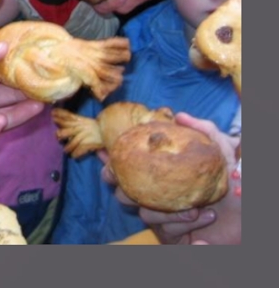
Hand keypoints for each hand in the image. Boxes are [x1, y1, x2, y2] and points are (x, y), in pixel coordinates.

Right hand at [102, 113, 240, 244]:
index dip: (110, 160)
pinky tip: (203, 215)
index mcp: (161, 173)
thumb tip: (179, 115)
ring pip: (144, 213)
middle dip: (121, 186)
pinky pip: (165, 229)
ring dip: (165, 211)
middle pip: (122, 192)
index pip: (127, 165)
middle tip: (127, 184)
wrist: (246, 214)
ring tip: (192, 207)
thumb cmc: (235, 181)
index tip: (103, 153)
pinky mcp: (171, 235)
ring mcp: (163, 216)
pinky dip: (182, 223)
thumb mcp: (222, 151)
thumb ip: (205, 131)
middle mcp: (157, 194)